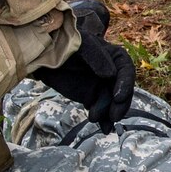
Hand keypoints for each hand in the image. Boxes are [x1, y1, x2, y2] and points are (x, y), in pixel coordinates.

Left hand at [33, 0, 135, 130]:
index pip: (126, 71)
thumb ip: (96, 57)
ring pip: (112, 103)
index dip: (125, 84)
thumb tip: (110, 75)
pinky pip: (102, 111)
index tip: (117, 97)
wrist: (44, 55)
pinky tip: (104, 129)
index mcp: (114, 56)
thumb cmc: (64, 42)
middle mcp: (112, 72)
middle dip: (120, 104)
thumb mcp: (81, 45)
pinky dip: (104, 120)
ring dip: (109, 114)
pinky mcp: (91, 98)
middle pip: (122, 90)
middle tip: (113, 116)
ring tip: (93, 118)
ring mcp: (102, 86)